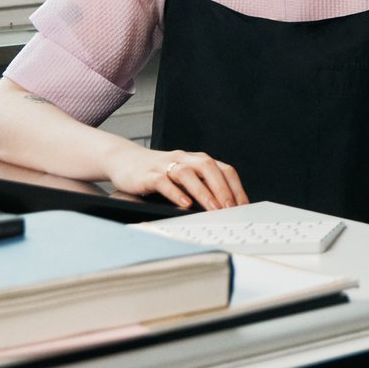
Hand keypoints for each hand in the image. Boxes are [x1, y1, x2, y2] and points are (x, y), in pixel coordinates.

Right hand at [111, 148, 248, 210]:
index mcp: (197, 160)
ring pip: (187, 173)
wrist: (125, 161)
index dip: (236, 187)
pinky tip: (184, 204)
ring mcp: (166, 165)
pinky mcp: (148, 174)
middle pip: (209, 167)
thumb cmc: (159, 172)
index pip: (224, 169)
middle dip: (222, 188)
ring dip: (203, 191)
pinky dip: (175, 193)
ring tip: (212, 208)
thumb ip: (202, 186)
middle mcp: (185, 159)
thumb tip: (225, 208)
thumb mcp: (184, 177)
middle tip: (231, 208)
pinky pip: (163, 181)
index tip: (244, 206)